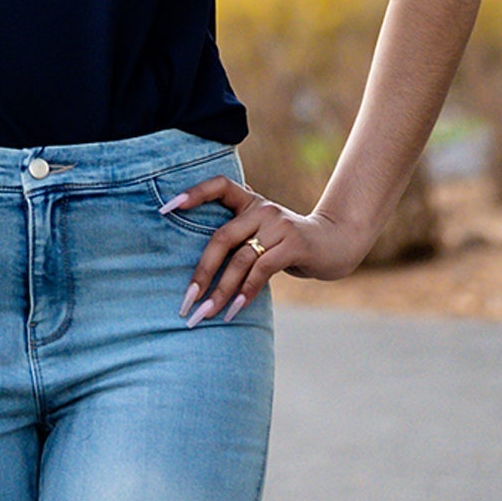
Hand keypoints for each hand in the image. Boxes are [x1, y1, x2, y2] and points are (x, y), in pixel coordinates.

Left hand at [165, 175, 369, 326]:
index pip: (219, 186)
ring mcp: (278, 225)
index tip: (165, 209)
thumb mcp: (263, 232)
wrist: (336, 243)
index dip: (192, 194)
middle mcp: (261, 208)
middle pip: (221, 238)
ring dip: (221, 292)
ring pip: (240, 260)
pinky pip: (261, 270)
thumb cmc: (289, 243)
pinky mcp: (293, 244)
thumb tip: (200, 267)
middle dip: (201, 272)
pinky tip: (234, 311)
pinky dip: (246, 292)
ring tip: (205, 314)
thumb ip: (239, 237)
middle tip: (185, 302)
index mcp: (250, 201)